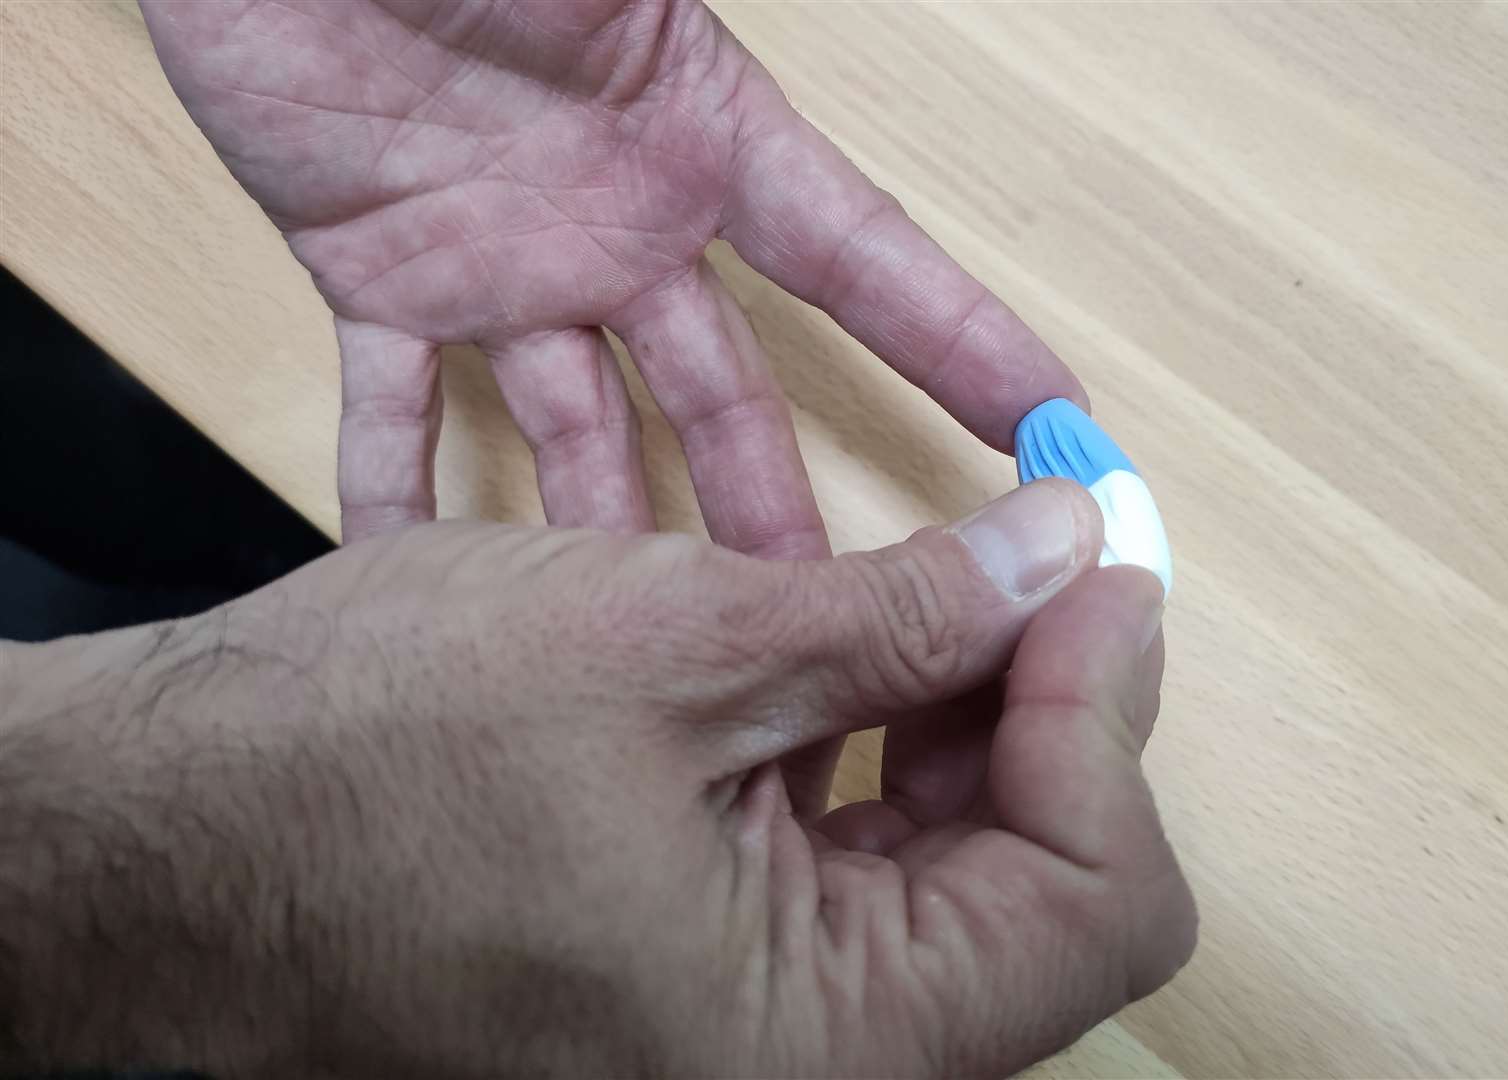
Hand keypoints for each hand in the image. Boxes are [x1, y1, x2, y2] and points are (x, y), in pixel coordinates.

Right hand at [1, 482, 1192, 1076]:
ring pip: (949, 866)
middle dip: (1047, 705)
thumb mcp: (672, 646)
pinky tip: (844, 637)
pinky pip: (845, 860)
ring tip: (936, 582)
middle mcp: (801, 1063)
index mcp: (815, 1045)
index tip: (1092, 561)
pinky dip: (869, 743)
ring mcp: (751, 1016)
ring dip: (962, 714)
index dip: (1110, 711)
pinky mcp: (702, 957)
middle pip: (1037, 886)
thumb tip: (1066, 555)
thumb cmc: (372, 759)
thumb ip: (904, 613)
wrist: (169, 822)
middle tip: (1030, 556)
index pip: (1092, 902)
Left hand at [139, 0, 1085, 547]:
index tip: (1049, 428)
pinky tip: (432, 584)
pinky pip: (397, 410)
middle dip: (780, 515)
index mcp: (697, 136)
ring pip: (585, 433)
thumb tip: (814, 32)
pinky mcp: (379, 275)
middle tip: (834, 640)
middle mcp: (618, 224)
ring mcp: (503, 262)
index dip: (958, 340)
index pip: (859, 259)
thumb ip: (689, 22)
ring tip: (661, 663)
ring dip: (621, 541)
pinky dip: (403, 495)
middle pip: (727, 397)